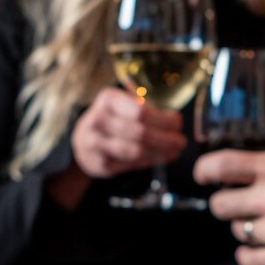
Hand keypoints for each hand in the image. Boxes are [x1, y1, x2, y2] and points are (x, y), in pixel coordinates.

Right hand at [70, 87, 186, 179]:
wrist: (83, 140)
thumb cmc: (111, 118)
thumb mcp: (122, 103)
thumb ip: (145, 106)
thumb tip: (174, 118)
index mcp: (108, 100)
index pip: (141, 111)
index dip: (163, 119)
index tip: (177, 122)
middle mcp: (98, 120)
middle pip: (140, 132)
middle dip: (165, 138)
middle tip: (181, 141)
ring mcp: (96, 144)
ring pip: (136, 151)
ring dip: (160, 152)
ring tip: (175, 150)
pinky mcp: (100, 164)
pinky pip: (131, 164)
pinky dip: (150, 162)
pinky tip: (161, 158)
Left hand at [195, 150, 264, 264]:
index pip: (223, 164)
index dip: (205, 170)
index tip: (203, 174)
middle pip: (219, 204)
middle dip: (225, 204)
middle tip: (236, 205)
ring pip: (236, 231)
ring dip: (245, 229)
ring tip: (264, 226)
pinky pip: (247, 259)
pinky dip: (250, 255)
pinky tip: (260, 250)